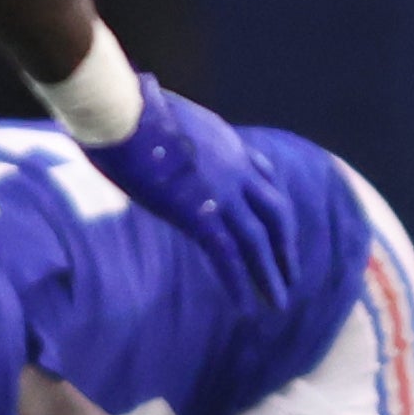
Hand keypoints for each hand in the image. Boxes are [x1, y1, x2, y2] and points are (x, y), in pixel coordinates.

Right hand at [84, 82, 305, 325]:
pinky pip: (228, 255)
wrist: (122, 111)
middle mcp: (234, 167)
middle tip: (291, 272)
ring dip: (270, 274)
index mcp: (224, 142)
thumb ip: (170, 130)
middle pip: (274, 211)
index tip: (278, 221)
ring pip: (258, 240)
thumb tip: (151, 125)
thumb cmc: (126, 108)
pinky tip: (245, 306)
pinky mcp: (199, 213)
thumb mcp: (162, 115)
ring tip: (278, 302)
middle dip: (284, 244)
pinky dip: (239, 283)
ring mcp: (221, 191)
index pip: (262, 173)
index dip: (272, 200)